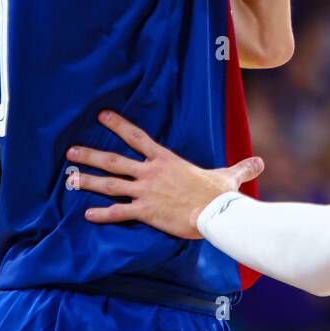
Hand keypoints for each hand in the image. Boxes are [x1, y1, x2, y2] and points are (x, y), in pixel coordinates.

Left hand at [66, 110, 264, 237]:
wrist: (216, 213)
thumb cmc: (220, 194)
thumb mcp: (229, 177)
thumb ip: (241, 168)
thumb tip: (260, 163)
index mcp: (166, 160)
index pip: (138, 137)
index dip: (119, 125)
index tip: (101, 116)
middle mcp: (150, 173)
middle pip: (114, 160)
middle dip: (91, 154)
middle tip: (70, 151)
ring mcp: (145, 192)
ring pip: (110, 184)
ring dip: (88, 180)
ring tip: (69, 179)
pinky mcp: (145, 211)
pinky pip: (119, 212)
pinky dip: (102, 214)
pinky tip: (87, 214)